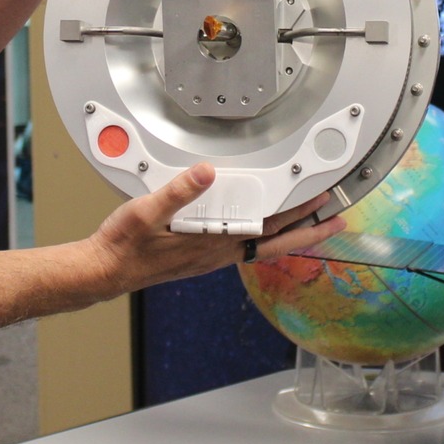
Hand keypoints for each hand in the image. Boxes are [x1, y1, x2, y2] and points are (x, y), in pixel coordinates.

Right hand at [87, 163, 346, 294]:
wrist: (107, 270)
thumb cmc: (125, 245)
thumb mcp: (148, 211)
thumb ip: (179, 191)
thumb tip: (207, 173)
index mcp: (213, 241)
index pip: (267, 227)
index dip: (298, 214)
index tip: (321, 201)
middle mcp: (218, 252)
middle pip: (276, 243)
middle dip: (309, 229)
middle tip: (337, 219)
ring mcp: (212, 258)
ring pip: (263, 248)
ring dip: (290, 236)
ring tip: (311, 226)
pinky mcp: (202, 258)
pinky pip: (245, 249)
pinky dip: (264, 240)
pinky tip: (262, 232)